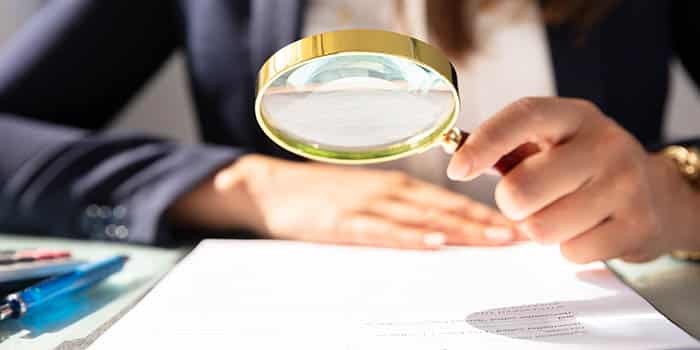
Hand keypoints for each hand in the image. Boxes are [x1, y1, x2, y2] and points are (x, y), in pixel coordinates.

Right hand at [171, 154, 520, 249]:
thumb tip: (438, 229)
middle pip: (446, 207)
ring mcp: (368, 204)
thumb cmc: (323, 195)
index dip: (484, 212)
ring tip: (494, 240)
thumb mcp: (365, 195)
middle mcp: (389, 190)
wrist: (272, 188)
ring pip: (423, 217)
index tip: (514, 226)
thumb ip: (399, 209)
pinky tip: (434, 242)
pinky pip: (383, 230)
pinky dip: (410, 235)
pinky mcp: (345, 221)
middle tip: (520, 235)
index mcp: (397, 185)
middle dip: (485, 222)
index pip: (449, 200)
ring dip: (461, 228)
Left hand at [447, 97, 699, 262]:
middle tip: (528, 200)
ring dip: (540, 228)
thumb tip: (457, 158)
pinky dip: (569, 248)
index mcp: (574, 116)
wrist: (657, 195)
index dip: (484, 143)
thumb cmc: (583, 167)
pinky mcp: (637, 225)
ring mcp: (625, 184)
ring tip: (562, 213)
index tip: (456, 169)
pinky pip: (571, 252)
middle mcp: (603, 144)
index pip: (523, 116)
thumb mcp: (553, 143)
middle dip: (511, 204)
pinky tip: (588, 228)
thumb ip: (507, 148)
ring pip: (541, 229)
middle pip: (521, 189)